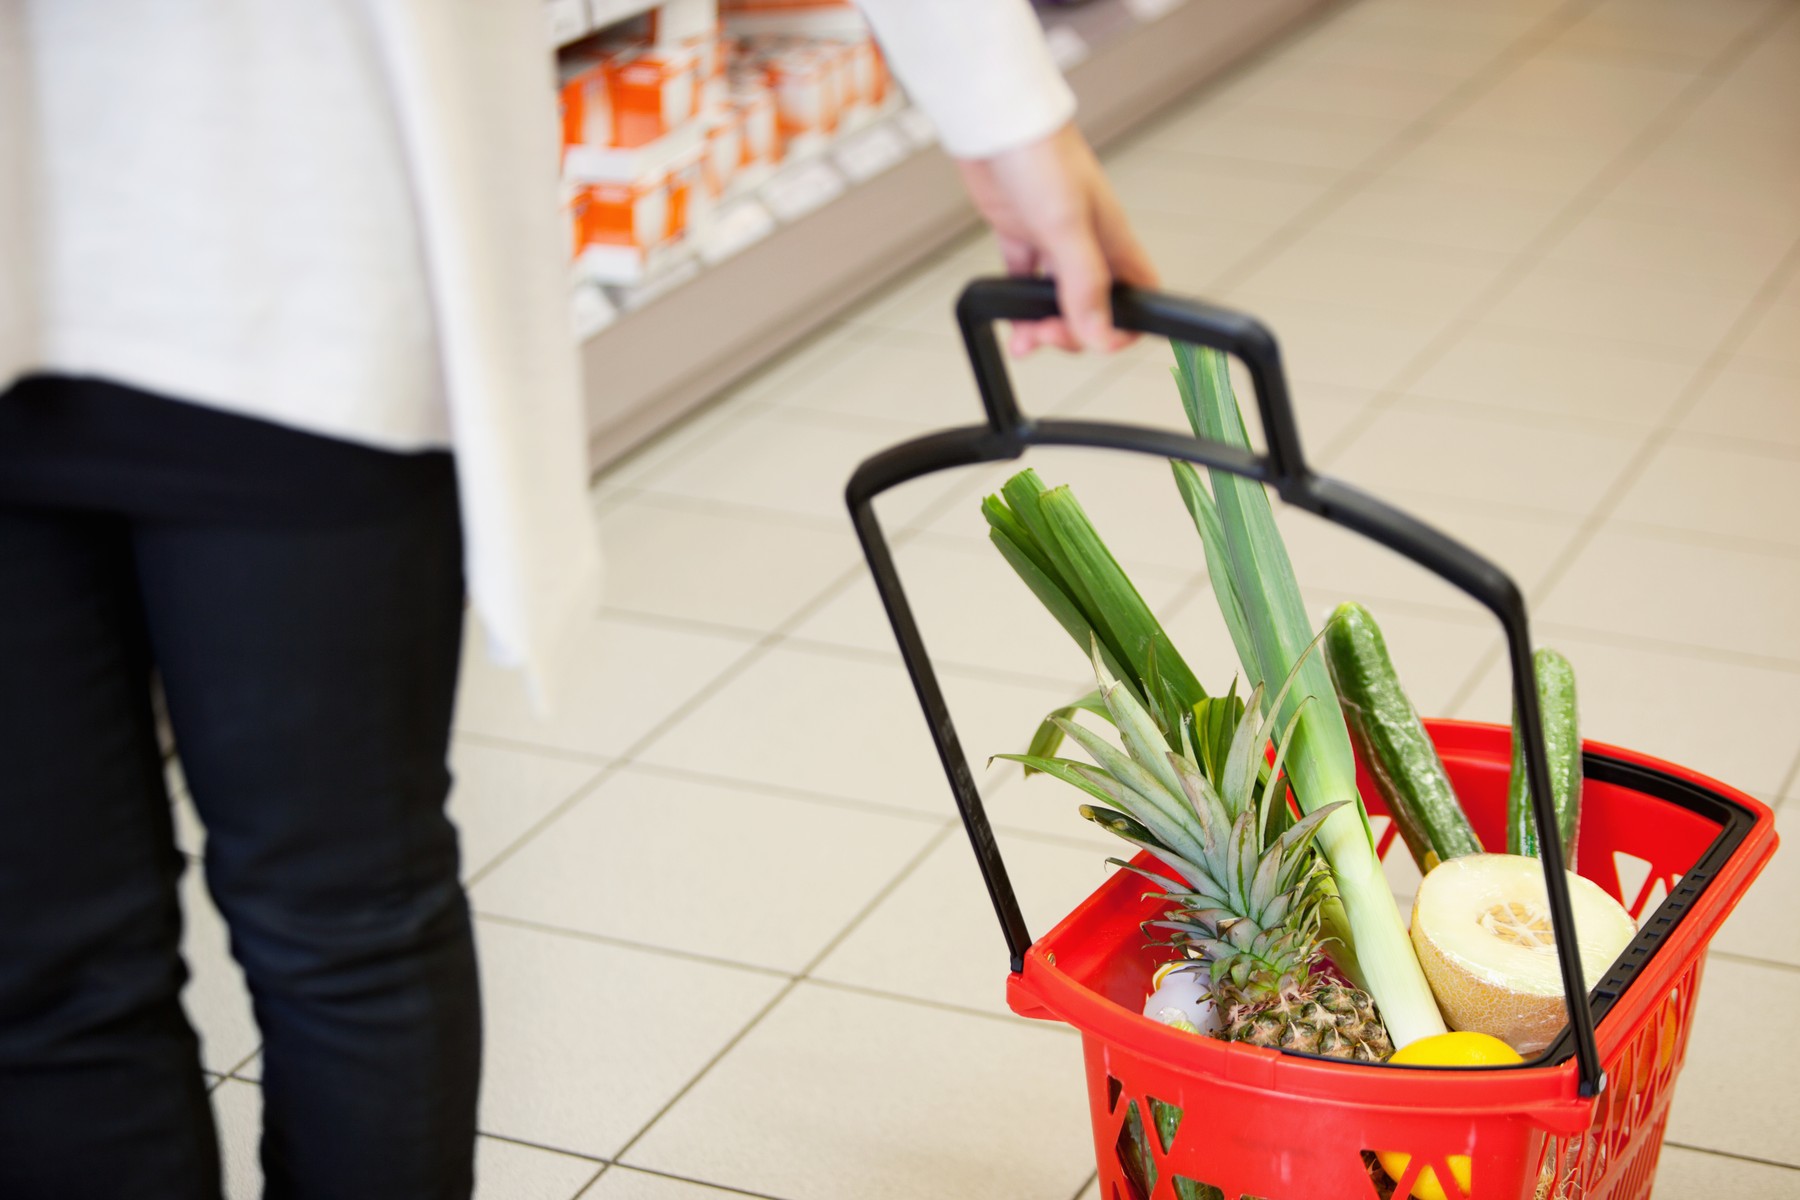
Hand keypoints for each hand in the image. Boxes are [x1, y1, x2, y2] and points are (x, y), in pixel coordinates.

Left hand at [956, 122, 1158, 355]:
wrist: (996, 121)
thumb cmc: (1040, 154)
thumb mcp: (1067, 227)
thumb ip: (1084, 284)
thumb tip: (1100, 334)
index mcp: (1113, 239)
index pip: (1138, 296)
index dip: (1125, 327)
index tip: (1096, 341)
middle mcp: (1088, 243)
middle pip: (1094, 306)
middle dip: (1074, 331)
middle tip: (1046, 333)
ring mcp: (1054, 240)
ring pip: (1058, 298)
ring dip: (1044, 323)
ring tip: (1025, 337)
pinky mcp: (1023, 234)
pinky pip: (1025, 281)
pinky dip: (1018, 305)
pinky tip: (1009, 318)